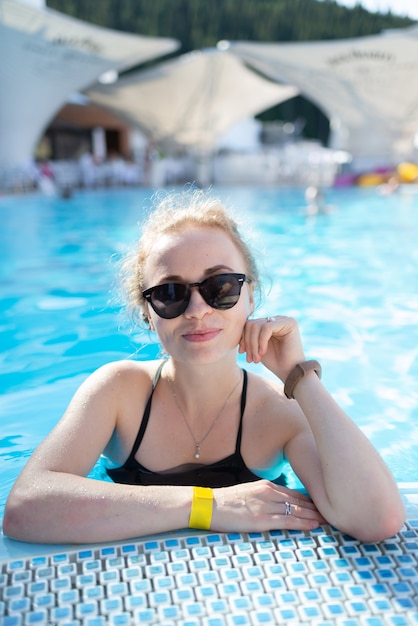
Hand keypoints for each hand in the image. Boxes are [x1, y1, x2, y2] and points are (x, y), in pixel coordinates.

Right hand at [212, 480, 326, 532]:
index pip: (295, 494)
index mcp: (266, 486)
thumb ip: (265, 497)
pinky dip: (302, 523)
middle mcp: (269, 493)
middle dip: (318, 508)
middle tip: (335, 514)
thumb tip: (280, 505)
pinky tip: (314, 525)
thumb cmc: (227, 502)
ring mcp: (265, 506)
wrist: (209, 505)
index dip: (311, 502)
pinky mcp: (261, 519)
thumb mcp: (249, 493)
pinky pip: (286, 521)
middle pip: (300, 501)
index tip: (324, 507)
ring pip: (297, 510)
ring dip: (315, 516)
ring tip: (330, 521)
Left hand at [238, 315, 305, 380]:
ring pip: (257, 326)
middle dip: (248, 342)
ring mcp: (284, 319)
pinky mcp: (289, 323)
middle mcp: (277, 319)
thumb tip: (236, 328)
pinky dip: (261, 341)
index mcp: (269, 323)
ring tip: (256, 359)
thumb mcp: (256, 347)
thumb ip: (249, 336)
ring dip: (253, 344)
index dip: (243, 338)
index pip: (249, 324)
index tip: (242, 352)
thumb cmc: (275, 362)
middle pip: (252, 324)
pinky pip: (266, 328)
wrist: (290, 373)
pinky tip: (263, 353)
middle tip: (250, 359)